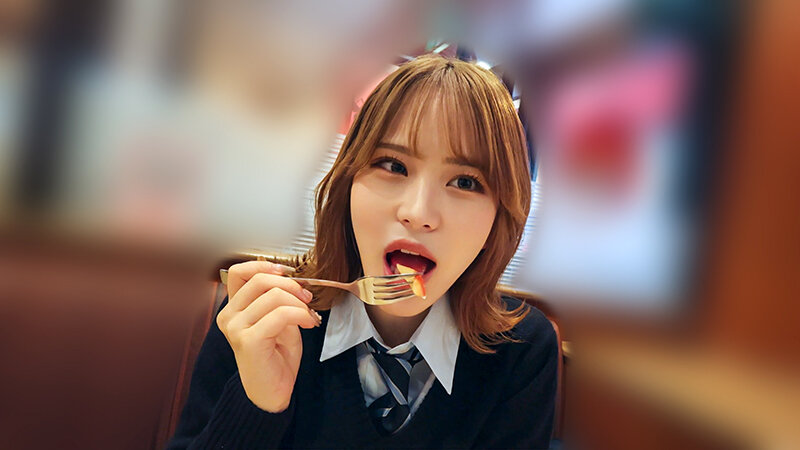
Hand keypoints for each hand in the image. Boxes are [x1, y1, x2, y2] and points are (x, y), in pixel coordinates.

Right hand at [216, 261, 320, 412]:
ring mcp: (236, 328)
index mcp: (234, 309)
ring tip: (309, 315)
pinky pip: (280, 314)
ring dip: (299, 303)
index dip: (264, 265)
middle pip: (260, 280)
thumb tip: (293, 280)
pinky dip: (300, 314)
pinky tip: (308, 323)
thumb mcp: (278, 320)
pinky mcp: (248, 340)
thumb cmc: (275, 357)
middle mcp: (229, 316)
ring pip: (273, 296)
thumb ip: (278, 299)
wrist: (272, 392)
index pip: (240, 272)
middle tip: (306, 297)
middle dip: (290, 285)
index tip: (287, 272)